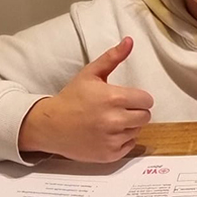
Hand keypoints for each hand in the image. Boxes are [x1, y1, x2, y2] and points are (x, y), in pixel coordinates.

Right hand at [18, 37, 153, 161]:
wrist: (49, 125)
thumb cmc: (71, 98)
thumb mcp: (90, 74)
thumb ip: (113, 57)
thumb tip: (129, 41)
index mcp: (113, 98)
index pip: (147, 100)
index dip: (138, 98)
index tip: (127, 98)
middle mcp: (114, 120)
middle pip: (145, 116)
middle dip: (135, 111)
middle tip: (119, 109)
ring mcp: (111, 139)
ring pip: (137, 131)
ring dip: (129, 126)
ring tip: (110, 121)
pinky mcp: (109, 155)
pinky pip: (129, 145)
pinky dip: (122, 140)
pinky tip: (107, 134)